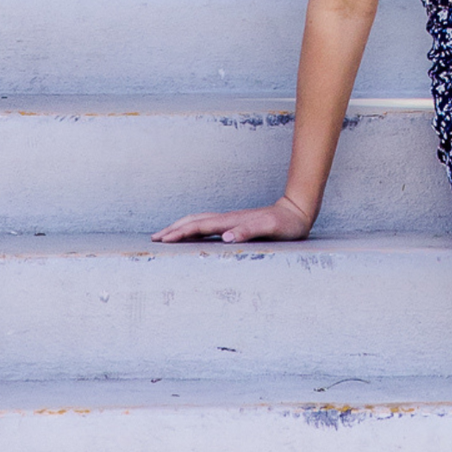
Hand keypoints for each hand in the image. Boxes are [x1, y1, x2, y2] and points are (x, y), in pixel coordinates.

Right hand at [152, 195, 315, 244]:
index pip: (200, 227)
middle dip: (173, 229)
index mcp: (231, 222)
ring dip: (181, 227)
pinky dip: (193, 228)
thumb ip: (249, 231)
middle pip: (194, 221)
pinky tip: (191, 234)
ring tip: (166, 235)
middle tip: (154, 238)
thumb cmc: (284, 225)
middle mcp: (227, 219)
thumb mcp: (270, 229)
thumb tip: (226, 237)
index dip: (180, 233)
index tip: (163, 239)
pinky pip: (208, 225)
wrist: (297, 212)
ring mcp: (230, 220)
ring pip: (199, 221)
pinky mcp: (235, 224)